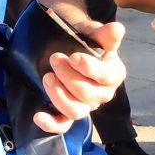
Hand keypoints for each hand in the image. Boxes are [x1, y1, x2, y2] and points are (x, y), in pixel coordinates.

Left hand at [34, 19, 126, 134]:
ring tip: (47, 77)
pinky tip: (38, 116)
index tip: (73, 57)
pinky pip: (63, 125)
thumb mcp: (93, 33)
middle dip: (68, 76)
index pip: (107, 77)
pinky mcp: (68, 112)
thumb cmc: (84, 40)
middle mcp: (102, 93)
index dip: (89, 69)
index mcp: (114, 74)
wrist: (68, 45)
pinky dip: (51, 124)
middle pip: (88, 94)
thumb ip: (105, 34)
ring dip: (59, 96)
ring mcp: (86, 105)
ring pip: (76, 111)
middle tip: (54, 58)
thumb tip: (116, 29)